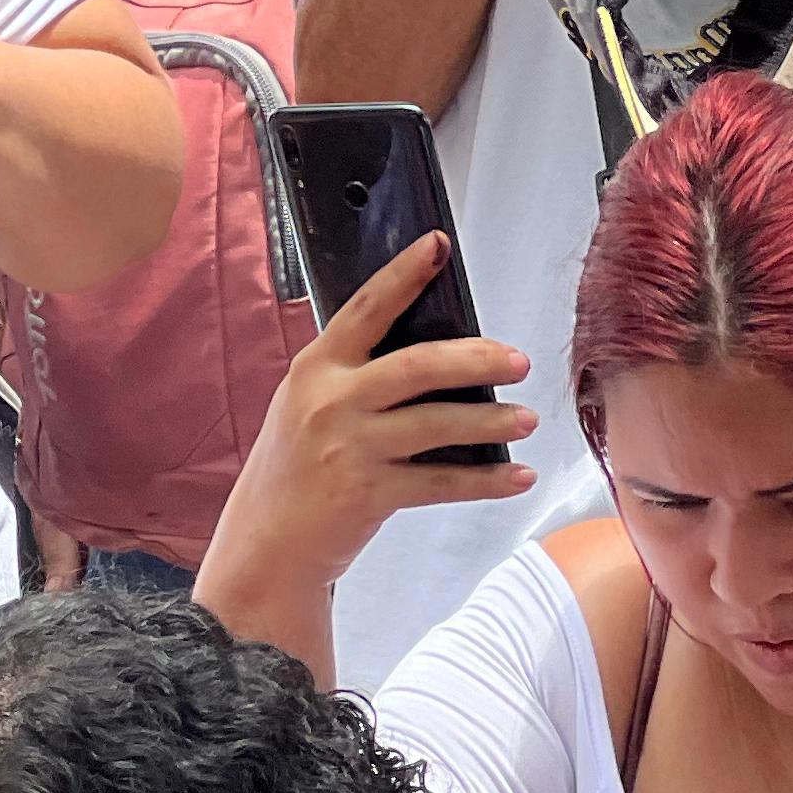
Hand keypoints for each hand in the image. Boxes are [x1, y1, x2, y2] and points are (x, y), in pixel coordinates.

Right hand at [195, 231, 537, 609]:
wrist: (265, 546)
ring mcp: (347, 448)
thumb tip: (438, 353)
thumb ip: (355, 379)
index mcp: (315, 369)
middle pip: (416, 366)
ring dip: (490, 420)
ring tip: (526, 418)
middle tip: (518, 360)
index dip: (403, 275)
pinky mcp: (367, 494)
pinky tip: (518, 476)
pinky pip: (441, 483)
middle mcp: (329, 402)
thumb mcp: (306, 408)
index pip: (365, 309)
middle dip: (475, 359)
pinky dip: (486, 481)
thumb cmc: (294, 472)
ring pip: (436, 424)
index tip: (436, 247)